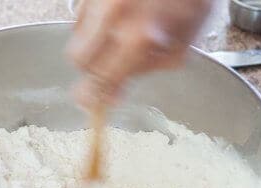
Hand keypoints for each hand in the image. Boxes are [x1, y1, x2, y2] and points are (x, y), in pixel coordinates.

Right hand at [68, 0, 210, 107]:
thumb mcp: (184, 41)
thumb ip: (149, 69)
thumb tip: (115, 94)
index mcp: (136, 36)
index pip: (99, 79)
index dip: (93, 96)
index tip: (92, 103)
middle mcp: (111, 15)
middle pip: (78, 58)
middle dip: (90, 66)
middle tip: (110, 65)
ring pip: (76, 33)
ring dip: (92, 41)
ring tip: (120, 33)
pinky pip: (83, 11)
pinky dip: (95, 19)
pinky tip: (120, 14)